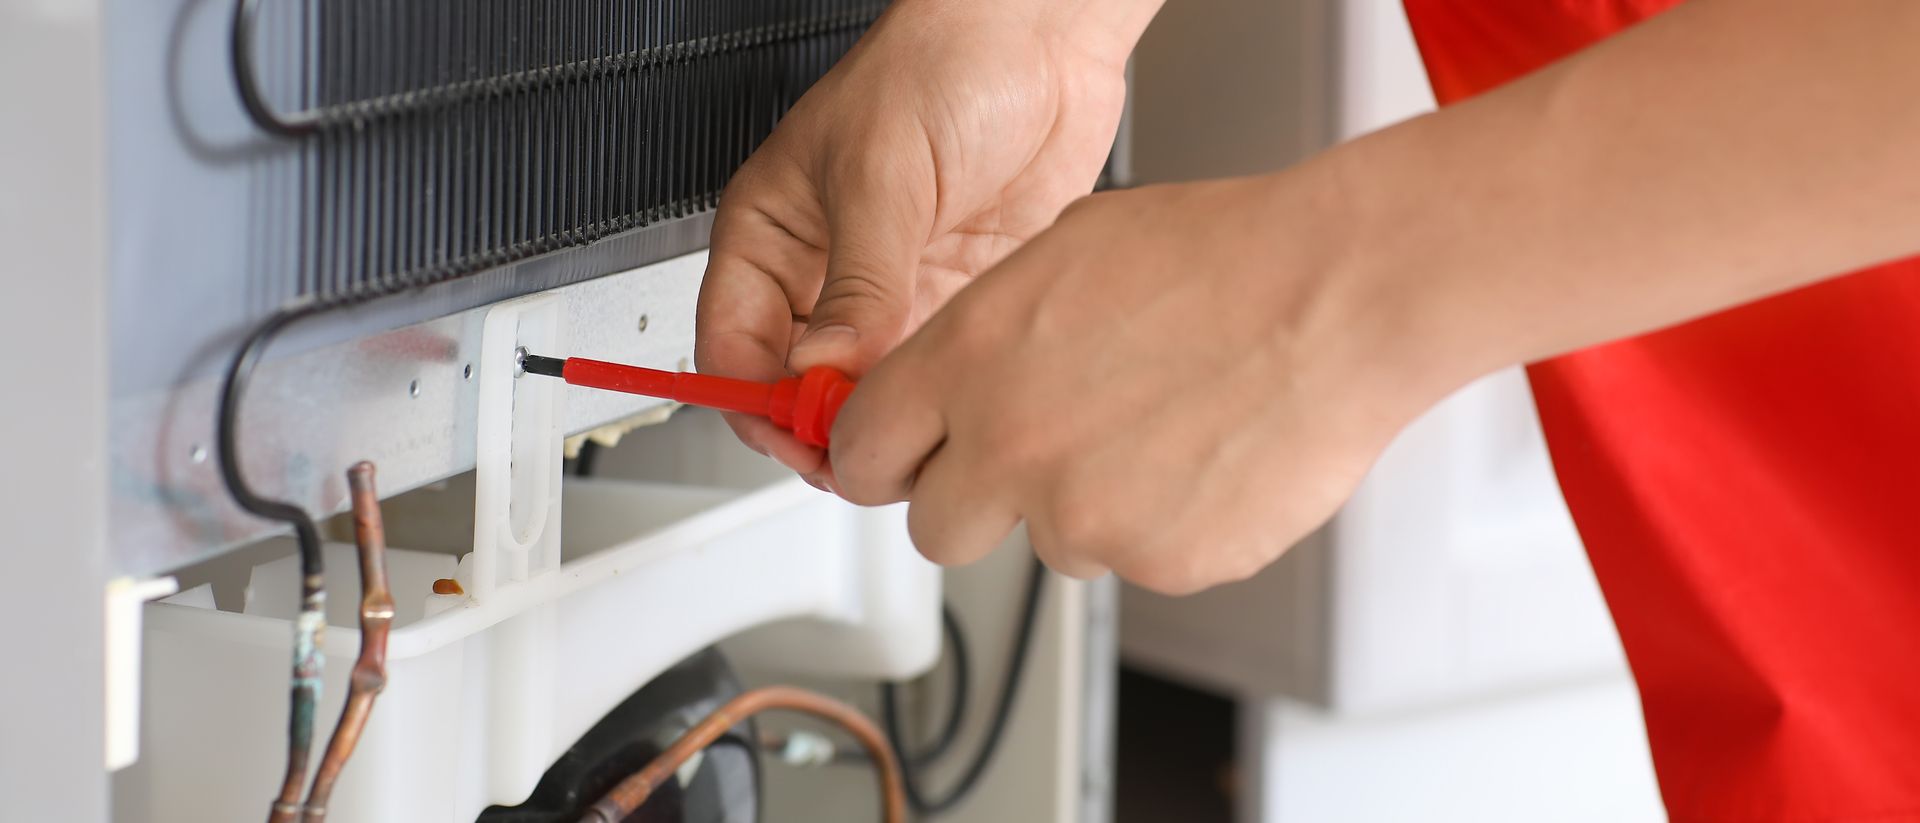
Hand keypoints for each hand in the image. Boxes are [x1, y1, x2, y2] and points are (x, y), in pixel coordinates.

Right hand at [694, 0, 1156, 485]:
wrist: (1039, 36)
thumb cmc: (938, 62)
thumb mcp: (881, 174)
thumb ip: (858, 282)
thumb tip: (827, 369)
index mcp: (771, 235)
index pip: (733, 350)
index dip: (758, 405)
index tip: (802, 436)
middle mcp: (825, 271)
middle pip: (798, 387)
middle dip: (823, 428)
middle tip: (864, 453)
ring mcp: (892, 290)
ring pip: (868, 391)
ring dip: (888, 421)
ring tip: (915, 432)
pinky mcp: (954, 298)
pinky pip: (935, 371)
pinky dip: (942, 396)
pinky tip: (958, 398)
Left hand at [825, 173, 1463, 593]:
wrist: (1336, 298)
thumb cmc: (1221, 258)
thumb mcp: (1062, 253)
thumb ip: (983, 334)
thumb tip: (950, 378)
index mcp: (968, 360)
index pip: (863, 450)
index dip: (881, 459)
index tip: (897, 463)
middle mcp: (1009, 447)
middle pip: (936, 529)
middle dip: (972, 502)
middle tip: (1030, 461)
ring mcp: (1082, 517)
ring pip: (1049, 544)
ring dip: (1083, 506)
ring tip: (1158, 428)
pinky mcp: (1157, 564)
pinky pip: (1135, 561)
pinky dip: (1162, 525)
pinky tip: (1203, 456)